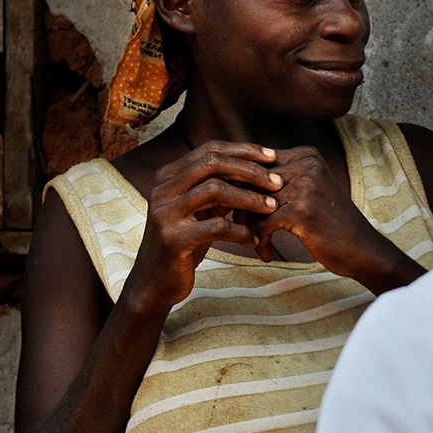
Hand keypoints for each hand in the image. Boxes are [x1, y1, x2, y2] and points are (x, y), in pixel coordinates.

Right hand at [123, 140, 283, 316]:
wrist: (155, 281)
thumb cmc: (185, 243)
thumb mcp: (200, 211)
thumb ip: (219, 189)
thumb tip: (258, 168)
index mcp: (168, 176)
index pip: (209, 150)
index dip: (243, 150)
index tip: (272, 157)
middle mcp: (162, 189)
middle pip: (212, 163)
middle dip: (250, 170)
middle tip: (277, 181)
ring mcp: (165, 213)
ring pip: (215, 190)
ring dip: (250, 198)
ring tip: (272, 207)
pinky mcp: (173, 239)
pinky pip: (217, 227)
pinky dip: (241, 232)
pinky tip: (255, 241)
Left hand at [251, 145, 422, 290]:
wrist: (363, 250)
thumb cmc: (332, 224)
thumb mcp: (311, 190)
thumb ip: (282, 179)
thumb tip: (235, 178)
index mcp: (308, 155)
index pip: (257, 165)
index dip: (244, 190)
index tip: (246, 214)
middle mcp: (307, 165)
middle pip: (253, 183)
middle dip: (244, 210)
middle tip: (246, 231)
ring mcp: (306, 187)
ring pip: (255, 204)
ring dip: (252, 229)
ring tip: (260, 243)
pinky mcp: (302, 211)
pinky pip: (263, 224)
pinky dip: (261, 241)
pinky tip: (268, 253)